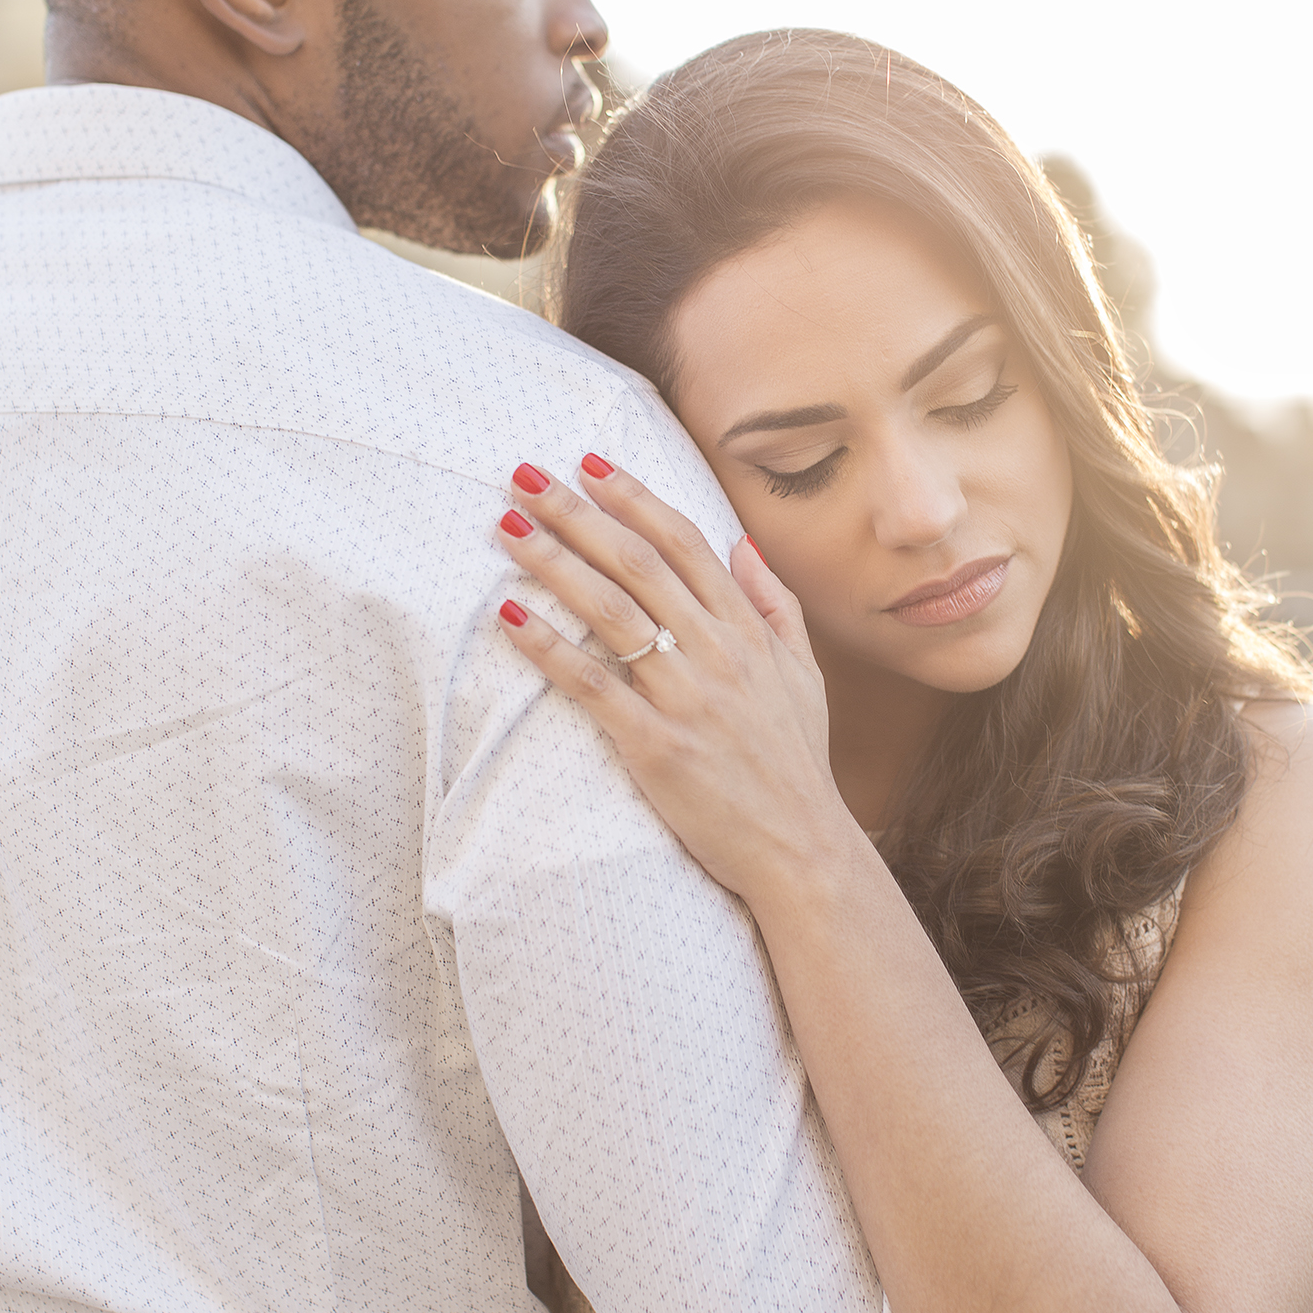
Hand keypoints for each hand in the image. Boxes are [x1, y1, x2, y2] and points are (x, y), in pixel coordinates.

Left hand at [494, 456, 862, 903]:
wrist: (803, 848)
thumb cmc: (796, 763)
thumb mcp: (804, 675)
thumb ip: (775, 605)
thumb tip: (742, 544)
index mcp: (748, 631)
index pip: (684, 542)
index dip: (634, 497)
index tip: (589, 464)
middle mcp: (717, 653)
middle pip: (637, 563)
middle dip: (577, 513)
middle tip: (524, 477)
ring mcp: (686, 698)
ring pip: (611, 612)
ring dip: (554, 563)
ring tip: (508, 529)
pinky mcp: (655, 745)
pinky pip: (592, 685)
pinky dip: (549, 647)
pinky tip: (510, 616)